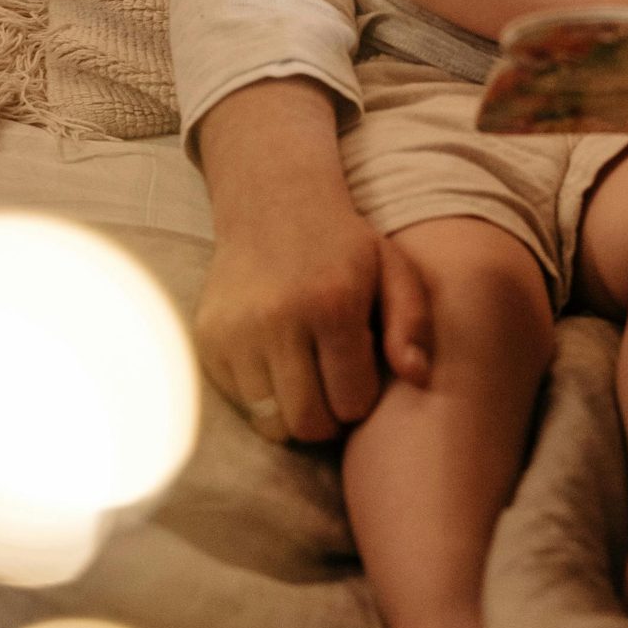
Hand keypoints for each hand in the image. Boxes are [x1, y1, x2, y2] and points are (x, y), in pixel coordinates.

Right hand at [194, 78, 433, 442]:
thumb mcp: (393, 269)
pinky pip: (241, 402)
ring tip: (310, 384)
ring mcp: (237, 333)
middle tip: (336, 394)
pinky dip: (263, 398)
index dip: (362, 400)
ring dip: (294, 414)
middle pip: (306, 422)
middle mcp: (279, 321)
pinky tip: (281, 367)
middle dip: (328, 420)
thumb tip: (418, 377)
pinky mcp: (210, 340)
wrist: (274, 204)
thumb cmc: (343, 246)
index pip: (351, 401)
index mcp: (332, 304)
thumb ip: (412, 322)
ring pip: (269, 421)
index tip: (362, 380)